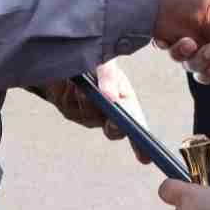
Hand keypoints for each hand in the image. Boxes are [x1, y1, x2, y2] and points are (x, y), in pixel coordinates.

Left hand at [33, 61, 149, 162]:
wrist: (63, 52)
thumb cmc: (93, 54)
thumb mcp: (104, 59)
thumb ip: (108, 75)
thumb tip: (111, 98)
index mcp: (126, 96)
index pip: (137, 122)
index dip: (142, 142)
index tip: (146, 157)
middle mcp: (111, 108)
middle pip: (115, 129)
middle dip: (114, 125)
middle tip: (113, 121)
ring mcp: (90, 112)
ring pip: (89, 117)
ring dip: (86, 101)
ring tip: (82, 82)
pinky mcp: (71, 110)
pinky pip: (71, 109)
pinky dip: (70, 96)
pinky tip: (70, 83)